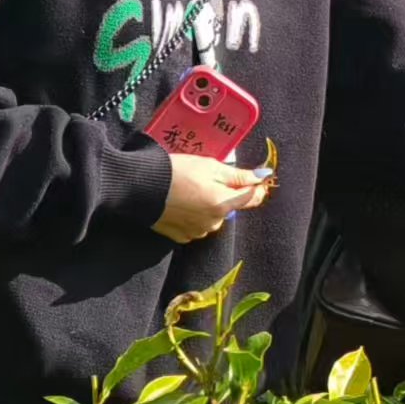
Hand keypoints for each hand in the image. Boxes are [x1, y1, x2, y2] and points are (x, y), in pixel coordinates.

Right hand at [152, 154, 270, 243]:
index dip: (256, 187)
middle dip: (224, 194)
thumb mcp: (211, 166)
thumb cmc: (177, 171)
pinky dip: (193, 216)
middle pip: (230, 207)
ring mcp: (197, 232)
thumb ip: (239, 175)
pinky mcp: (181, 237)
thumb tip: (264, 176)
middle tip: (205, 178)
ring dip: (208, 205)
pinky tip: (181, 203)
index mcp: (223, 204)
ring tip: (189, 190)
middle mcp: (214, 222)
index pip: (253, 199)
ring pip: (213, 217)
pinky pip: (196, 226)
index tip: (252, 178)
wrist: (140, 186)